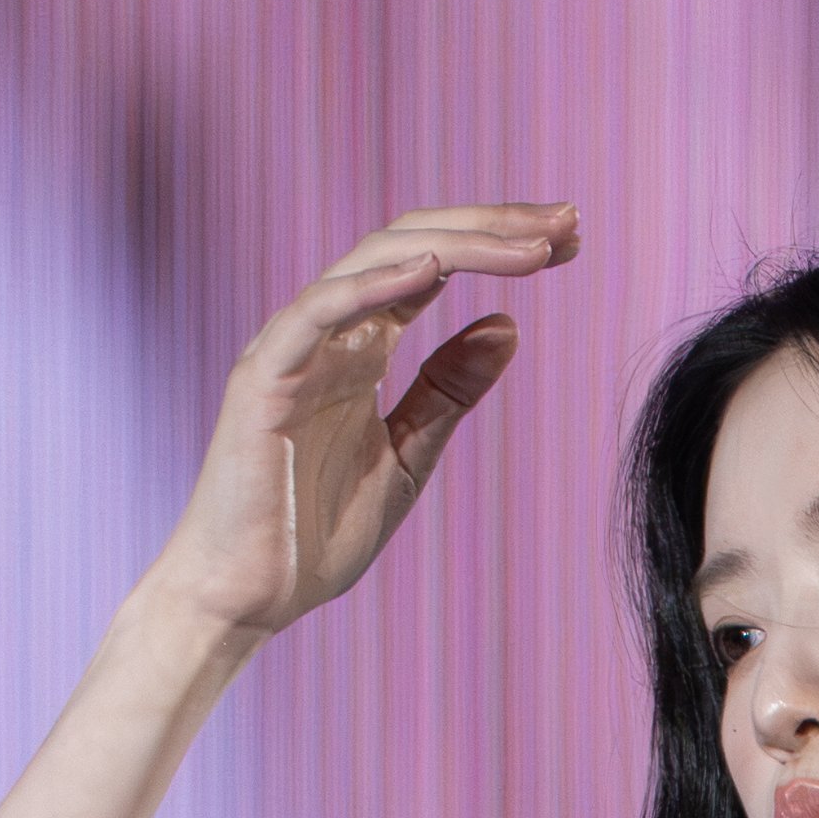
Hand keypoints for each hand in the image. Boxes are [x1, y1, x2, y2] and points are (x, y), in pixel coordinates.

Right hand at [146, 199, 578, 641]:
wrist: (249, 595)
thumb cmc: (315, 533)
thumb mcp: (408, 456)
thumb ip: (448, 393)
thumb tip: (507, 325)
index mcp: (360, 346)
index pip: (433, 265)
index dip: (498, 244)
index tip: (569, 239)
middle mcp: (328, 330)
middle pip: (414, 244)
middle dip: (493, 226)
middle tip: (567, 222)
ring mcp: (293, 346)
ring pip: (375, 260)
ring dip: (457, 243)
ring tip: (529, 245)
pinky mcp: (263, 376)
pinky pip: (317, 311)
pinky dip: (373, 285)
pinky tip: (433, 268)